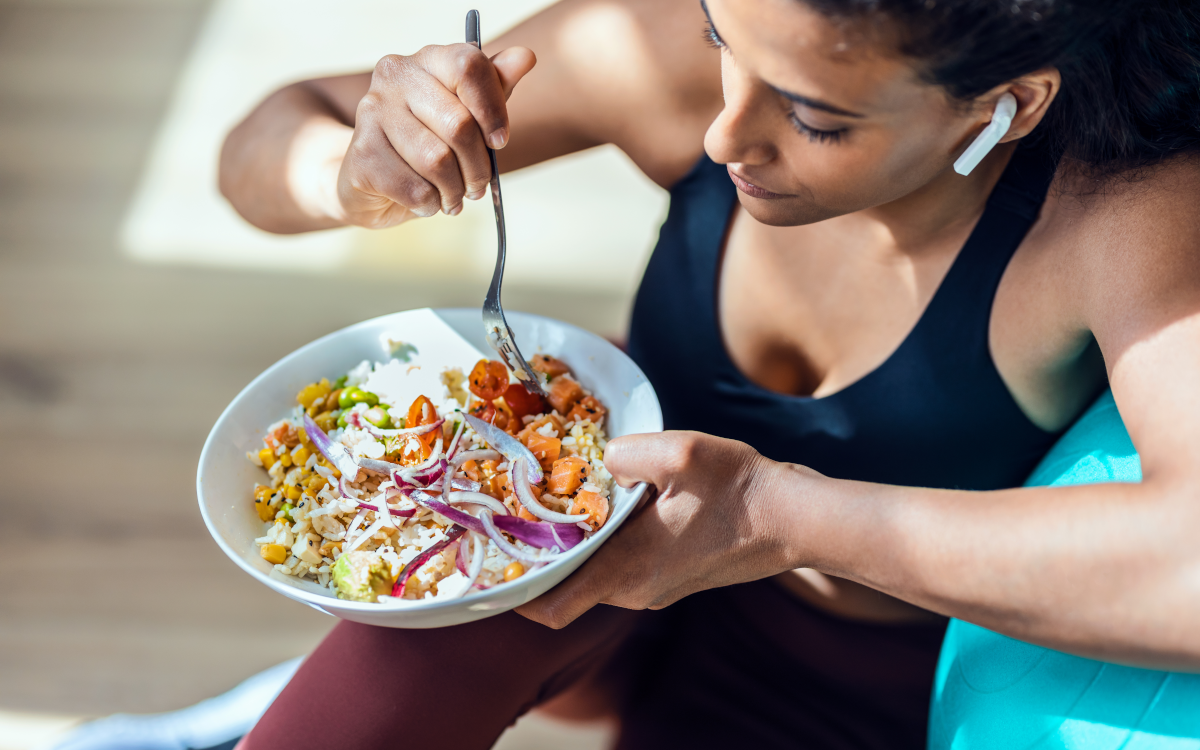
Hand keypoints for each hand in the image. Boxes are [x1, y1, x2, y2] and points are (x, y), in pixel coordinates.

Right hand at [334, 44, 535, 227]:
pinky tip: (428, 201)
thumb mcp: (466, 113)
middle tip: (478, 184)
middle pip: (459, 124)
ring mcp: (372, 113)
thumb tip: (525, 57)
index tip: (500, 141)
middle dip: (478, 167)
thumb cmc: (427, 142)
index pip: (469, 66)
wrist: (369, 179)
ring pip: (437, 161)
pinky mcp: (360, 155)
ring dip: (455, 190)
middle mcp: (394, 77)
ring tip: (454, 196)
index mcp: (427, 60)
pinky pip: (415, 189)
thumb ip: (494, 87)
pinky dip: (431, 204)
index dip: (493, 109)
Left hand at [517, 431, 803, 628]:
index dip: (518, 588)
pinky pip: (623, 565)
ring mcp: (657, 587)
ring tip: (562, 499)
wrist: (797, 518)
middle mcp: (637, 590)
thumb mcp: (683, 453)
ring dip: (577, 544)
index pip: (552, 606)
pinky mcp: (674, 575)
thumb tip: (602, 458)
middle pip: (568, 586)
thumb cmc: (744, 490)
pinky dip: (607, 541)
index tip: (497, 557)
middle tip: (520, 509)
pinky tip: (611, 502)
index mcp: (628, 570)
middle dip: (542, 553)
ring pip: (596, 574)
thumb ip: (628, 453)